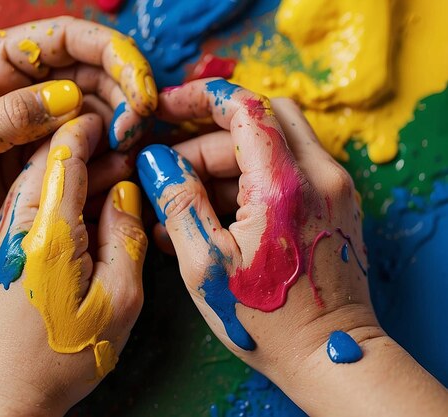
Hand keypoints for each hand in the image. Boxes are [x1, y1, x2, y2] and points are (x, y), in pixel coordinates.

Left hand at [0, 16, 155, 283]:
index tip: (140, 92)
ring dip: (121, 130)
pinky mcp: (43, 160)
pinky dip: (108, 160)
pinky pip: (88, 152)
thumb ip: (13, 116)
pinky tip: (117, 172)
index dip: (115, 57)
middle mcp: (24, 87)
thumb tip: (73, 100)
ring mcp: (37, 125)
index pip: (70, 39)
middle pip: (95, 75)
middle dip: (124, 97)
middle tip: (133, 133)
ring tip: (126, 154)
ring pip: (99, 114)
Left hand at [0, 114, 146, 416]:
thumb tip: (126, 192)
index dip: (89, 129)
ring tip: (115, 182)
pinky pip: (33, 206)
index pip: (63, 155)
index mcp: (47, 230)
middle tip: (129, 156)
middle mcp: (17, 223)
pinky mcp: (2, 250)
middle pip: (50, 162)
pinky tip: (87, 211)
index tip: (116, 120)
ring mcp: (4, 235)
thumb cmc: (59, 358)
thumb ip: (125, 238)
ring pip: (41, 182)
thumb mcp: (118, 301)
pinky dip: (62, 196)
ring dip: (77, 173)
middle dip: (91, 151)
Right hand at [136, 78, 447, 416]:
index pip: (244, 107)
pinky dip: (245, 183)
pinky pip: (283, 172)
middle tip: (171, 170)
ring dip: (223, 165)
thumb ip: (178, 202)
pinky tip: (211, 217)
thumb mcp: (205, 263)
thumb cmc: (269, 321)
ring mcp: (331, 189)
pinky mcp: (331, 205)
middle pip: (258, 121)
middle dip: (207, 139)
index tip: (165, 108)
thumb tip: (155, 162)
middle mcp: (320, 176)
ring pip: (270, 146)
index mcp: (285, 185)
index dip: (199, 99)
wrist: (331, 357)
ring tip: (182, 205)